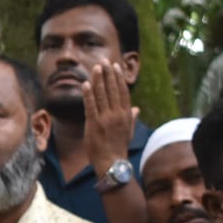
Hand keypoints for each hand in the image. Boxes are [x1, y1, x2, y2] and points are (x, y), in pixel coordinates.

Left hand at [82, 61, 138, 179]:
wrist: (112, 162)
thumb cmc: (119, 148)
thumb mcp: (128, 131)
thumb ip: (131, 118)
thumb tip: (136, 108)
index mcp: (126, 115)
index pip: (123, 92)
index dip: (119, 78)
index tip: (116, 66)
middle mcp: (117, 114)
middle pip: (113, 89)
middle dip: (109, 74)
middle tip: (104, 60)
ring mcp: (106, 119)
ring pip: (102, 95)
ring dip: (98, 80)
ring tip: (95, 67)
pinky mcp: (94, 124)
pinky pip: (90, 106)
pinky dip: (88, 94)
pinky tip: (85, 84)